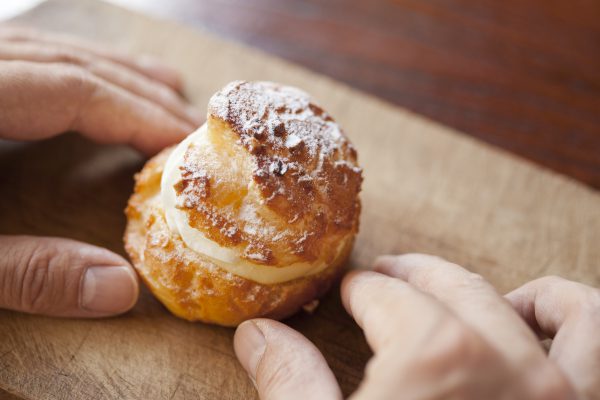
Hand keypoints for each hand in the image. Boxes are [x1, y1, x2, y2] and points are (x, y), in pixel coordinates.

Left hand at [0, 26, 201, 317]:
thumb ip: (28, 273)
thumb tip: (121, 291)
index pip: (75, 90)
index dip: (139, 114)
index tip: (187, 144)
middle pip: (72, 65)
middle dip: (139, 92)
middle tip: (192, 124)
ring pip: (51, 52)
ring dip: (113, 71)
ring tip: (164, 88)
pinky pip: (27, 58)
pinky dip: (72, 70)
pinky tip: (91, 81)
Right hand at [234, 254, 599, 398]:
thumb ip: (289, 381)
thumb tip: (258, 334)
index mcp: (434, 360)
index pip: (387, 297)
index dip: (361, 291)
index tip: (351, 291)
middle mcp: (510, 365)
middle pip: (451, 286)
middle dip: (411, 274)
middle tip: (385, 277)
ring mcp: (562, 397)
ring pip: (550, 305)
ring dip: (502, 290)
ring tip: (466, 295)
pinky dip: (573, 322)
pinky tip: (535, 333)